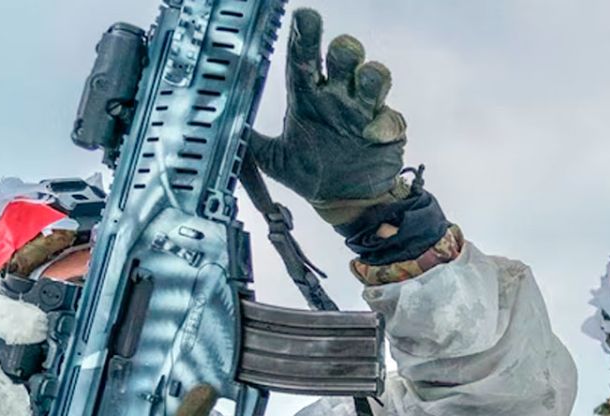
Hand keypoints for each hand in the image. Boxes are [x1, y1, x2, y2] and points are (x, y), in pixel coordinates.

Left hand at [248, 8, 406, 222]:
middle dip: (344, 50)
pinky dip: (382, 123)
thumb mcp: (272, 159)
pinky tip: (370, 135)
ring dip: (370, 76)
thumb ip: (250, 140)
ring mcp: (364, 112)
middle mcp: (337, 97)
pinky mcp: (387, 131)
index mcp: (309, 97)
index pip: (305, 58)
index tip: (305, 18)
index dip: (305, 36)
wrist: (345, 202)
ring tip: (361, 85)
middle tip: (339, 55)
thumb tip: (219, 127)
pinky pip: (390, 117)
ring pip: (374, 76)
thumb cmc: (312, 174)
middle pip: (345, 57)